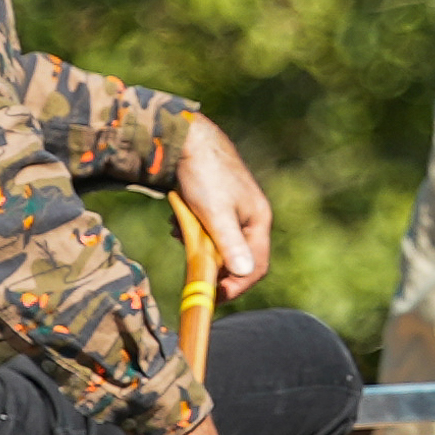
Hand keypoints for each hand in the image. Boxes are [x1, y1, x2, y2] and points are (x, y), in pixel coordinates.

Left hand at [172, 116, 273, 296]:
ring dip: (199, 246)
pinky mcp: (216, 202)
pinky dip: (193, 231)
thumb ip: (229, 244)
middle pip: (236, 256)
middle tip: (192, 269)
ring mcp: (233, 208)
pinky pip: (208, 228)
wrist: (186, 139)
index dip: (237, 285)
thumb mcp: (216, 214)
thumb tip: (243, 274)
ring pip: (219, 242)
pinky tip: (177, 223)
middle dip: (213, 264)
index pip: (256, 265)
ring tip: (181, 236)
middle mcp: (249, 216)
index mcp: (258, 220)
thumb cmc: (204, 174)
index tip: (213, 295)